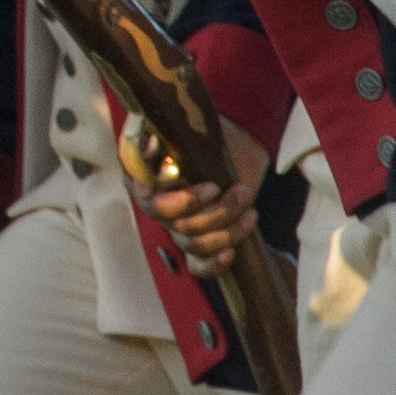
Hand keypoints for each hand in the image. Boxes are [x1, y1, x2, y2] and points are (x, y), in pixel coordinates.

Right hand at [134, 117, 272, 272]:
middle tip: (243, 191)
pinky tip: (231, 252)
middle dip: (216, 212)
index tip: (214, 187)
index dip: (183, 202)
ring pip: (192, 242)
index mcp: (144, 179)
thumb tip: (150, 140)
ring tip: (251, 211)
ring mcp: (174, 226)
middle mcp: (156, 206)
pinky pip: (196, 265)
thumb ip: (165, 133)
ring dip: (227, 231)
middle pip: (177, 224)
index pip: (151, 201)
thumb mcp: (187, 129)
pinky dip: (213, 263)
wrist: (228, 147)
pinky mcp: (195, 241)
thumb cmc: (203, 135)